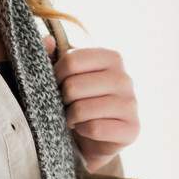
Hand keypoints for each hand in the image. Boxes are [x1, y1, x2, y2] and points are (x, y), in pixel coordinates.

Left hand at [45, 40, 139, 161]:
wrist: (95, 138)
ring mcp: (131, 104)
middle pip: (73, 86)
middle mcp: (125, 78)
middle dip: (62, 100)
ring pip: (83, 109)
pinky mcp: (132, 129)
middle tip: (66, 105)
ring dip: (71, 117)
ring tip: (74, 118)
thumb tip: (47, 40)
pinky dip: (83, 131)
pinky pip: (95, 129)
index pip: (71, 60)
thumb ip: (52, 56)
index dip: (56, 75)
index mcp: (111, 58)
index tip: (57, 85)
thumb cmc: (78, 100)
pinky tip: (86, 129)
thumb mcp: (64, 76)